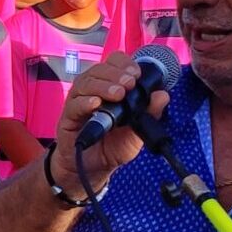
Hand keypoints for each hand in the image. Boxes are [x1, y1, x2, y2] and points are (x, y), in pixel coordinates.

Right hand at [50, 53, 159, 197]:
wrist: (94, 168)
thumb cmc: (114, 146)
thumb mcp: (137, 131)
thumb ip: (150, 114)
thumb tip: (163, 95)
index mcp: (111, 86)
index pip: (115, 63)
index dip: (125, 64)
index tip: (136, 74)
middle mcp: (94, 89)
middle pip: (100, 68)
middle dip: (116, 74)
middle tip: (129, 85)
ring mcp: (79, 100)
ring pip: (86, 82)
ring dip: (103, 85)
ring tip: (117, 95)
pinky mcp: (68, 116)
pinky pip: (74, 103)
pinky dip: (85, 101)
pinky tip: (95, 104)